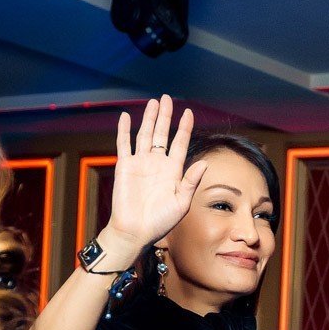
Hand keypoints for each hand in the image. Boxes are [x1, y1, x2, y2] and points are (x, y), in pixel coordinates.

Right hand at [101, 95, 208, 262]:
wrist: (136, 231)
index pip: (180, 143)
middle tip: (167, 98)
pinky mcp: (125, 166)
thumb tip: (204, 163)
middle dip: (165, 116)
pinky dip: (124, 130)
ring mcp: (140, 163)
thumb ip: (191, 182)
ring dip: (149, 118)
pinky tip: (125, 117)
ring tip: (153, 102)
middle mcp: (157, 164)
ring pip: (145, 135)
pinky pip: (124, 144)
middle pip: (162, 134)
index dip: (184, 128)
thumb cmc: (160, 222)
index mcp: (173, 171)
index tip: (189, 113)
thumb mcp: (181, 202)